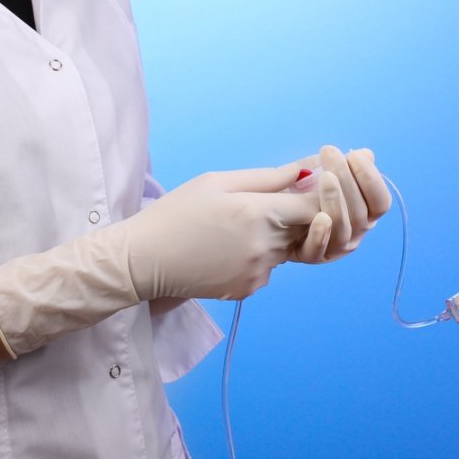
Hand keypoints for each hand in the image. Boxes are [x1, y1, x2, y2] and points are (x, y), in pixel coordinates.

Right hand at [127, 163, 320, 299]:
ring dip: (273, 237)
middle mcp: (266, 246)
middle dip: (294, 216)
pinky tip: (225, 250)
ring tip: (233, 229)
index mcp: (259, 212)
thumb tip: (303, 170)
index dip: (314, 196)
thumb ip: (266, 177)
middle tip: (258, 208)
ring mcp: (258, 272)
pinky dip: (256, 258)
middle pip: (305, 229)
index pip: (315, 205)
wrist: (143, 260)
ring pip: (286, 249)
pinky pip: (267, 269)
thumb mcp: (216, 182)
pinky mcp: (248, 289)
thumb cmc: (176, 213)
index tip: (301, 190)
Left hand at [293, 145, 391, 263]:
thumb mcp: (320, 172)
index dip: (372, 180)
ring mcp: (334, 246)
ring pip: (342, 229)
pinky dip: (321, 234)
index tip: (355, 155)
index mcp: (363, 212)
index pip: (380, 202)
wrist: (271, 213)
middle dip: (348, 180)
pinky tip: (318, 216)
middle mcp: (354, 232)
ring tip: (325, 176)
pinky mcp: (310, 256)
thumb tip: (366, 154)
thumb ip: (343, 165)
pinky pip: (318, 250)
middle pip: (361, 213)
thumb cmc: (300, 190)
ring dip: (336, 201)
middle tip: (330, 154)